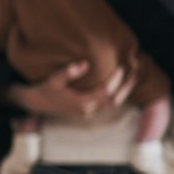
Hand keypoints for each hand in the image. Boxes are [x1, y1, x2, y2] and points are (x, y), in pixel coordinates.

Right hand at [9, 59, 136, 118]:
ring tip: (134, 75)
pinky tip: (123, 81)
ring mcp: (89, 111)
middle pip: (114, 100)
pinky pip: (109, 102)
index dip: (115, 80)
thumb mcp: (54, 79)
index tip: (122, 67)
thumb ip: (69, 72)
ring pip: (114, 103)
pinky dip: (119, 92)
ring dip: (125, 90)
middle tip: (136, 70)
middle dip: (126, 86)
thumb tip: (85, 63)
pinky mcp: (90, 109)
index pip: (105, 92)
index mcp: (81, 103)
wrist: (37, 103)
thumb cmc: (45, 89)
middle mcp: (88, 110)